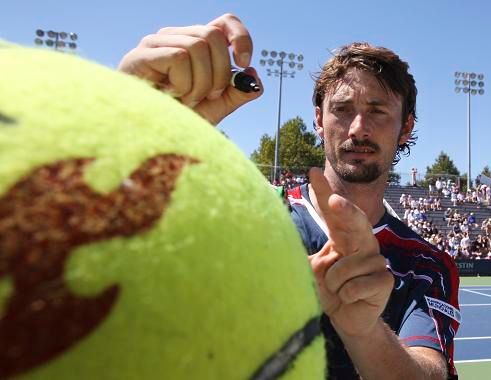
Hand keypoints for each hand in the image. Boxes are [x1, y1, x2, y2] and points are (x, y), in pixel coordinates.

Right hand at [118, 13, 261, 124]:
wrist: (147, 136)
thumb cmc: (177, 119)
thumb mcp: (215, 107)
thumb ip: (237, 93)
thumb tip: (255, 76)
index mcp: (195, 44)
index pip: (224, 23)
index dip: (240, 38)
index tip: (243, 63)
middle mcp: (176, 37)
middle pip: (213, 35)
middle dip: (220, 73)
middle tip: (207, 96)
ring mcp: (157, 42)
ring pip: (198, 46)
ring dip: (200, 83)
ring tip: (186, 100)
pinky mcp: (142, 54)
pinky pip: (180, 57)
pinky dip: (184, 83)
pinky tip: (172, 97)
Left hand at [308, 168, 393, 336]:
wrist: (345, 319)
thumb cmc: (328, 290)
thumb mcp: (311, 270)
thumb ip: (302, 254)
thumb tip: (279, 239)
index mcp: (343, 237)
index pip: (332, 213)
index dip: (322, 192)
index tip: (312, 172)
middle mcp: (361, 244)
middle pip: (356, 223)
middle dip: (346, 211)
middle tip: (333, 200)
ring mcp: (376, 261)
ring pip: (348, 265)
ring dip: (334, 282)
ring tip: (337, 289)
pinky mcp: (385, 280)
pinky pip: (357, 285)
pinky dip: (346, 295)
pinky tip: (350, 298)